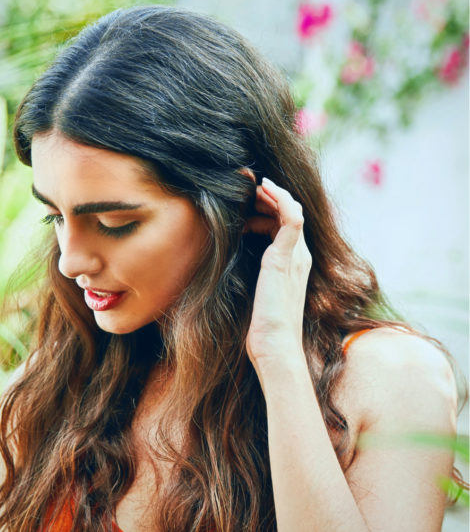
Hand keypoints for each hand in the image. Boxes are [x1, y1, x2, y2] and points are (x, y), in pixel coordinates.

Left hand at [244, 178, 311, 376]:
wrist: (275, 346)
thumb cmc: (264, 327)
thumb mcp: (259, 294)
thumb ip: (256, 277)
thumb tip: (237, 266)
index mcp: (293, 265)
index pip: (287, 226)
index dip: (269, 211)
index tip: (249, 204)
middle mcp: (299, 257)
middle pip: (290, 214)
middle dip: (270, 199)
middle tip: (250, 190)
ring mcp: (295, 256)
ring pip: (292, 210)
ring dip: (273, 195)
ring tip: (254, 188)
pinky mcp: (286, 258)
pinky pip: (292, 218)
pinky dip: (281, 200)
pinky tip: (265, 191)